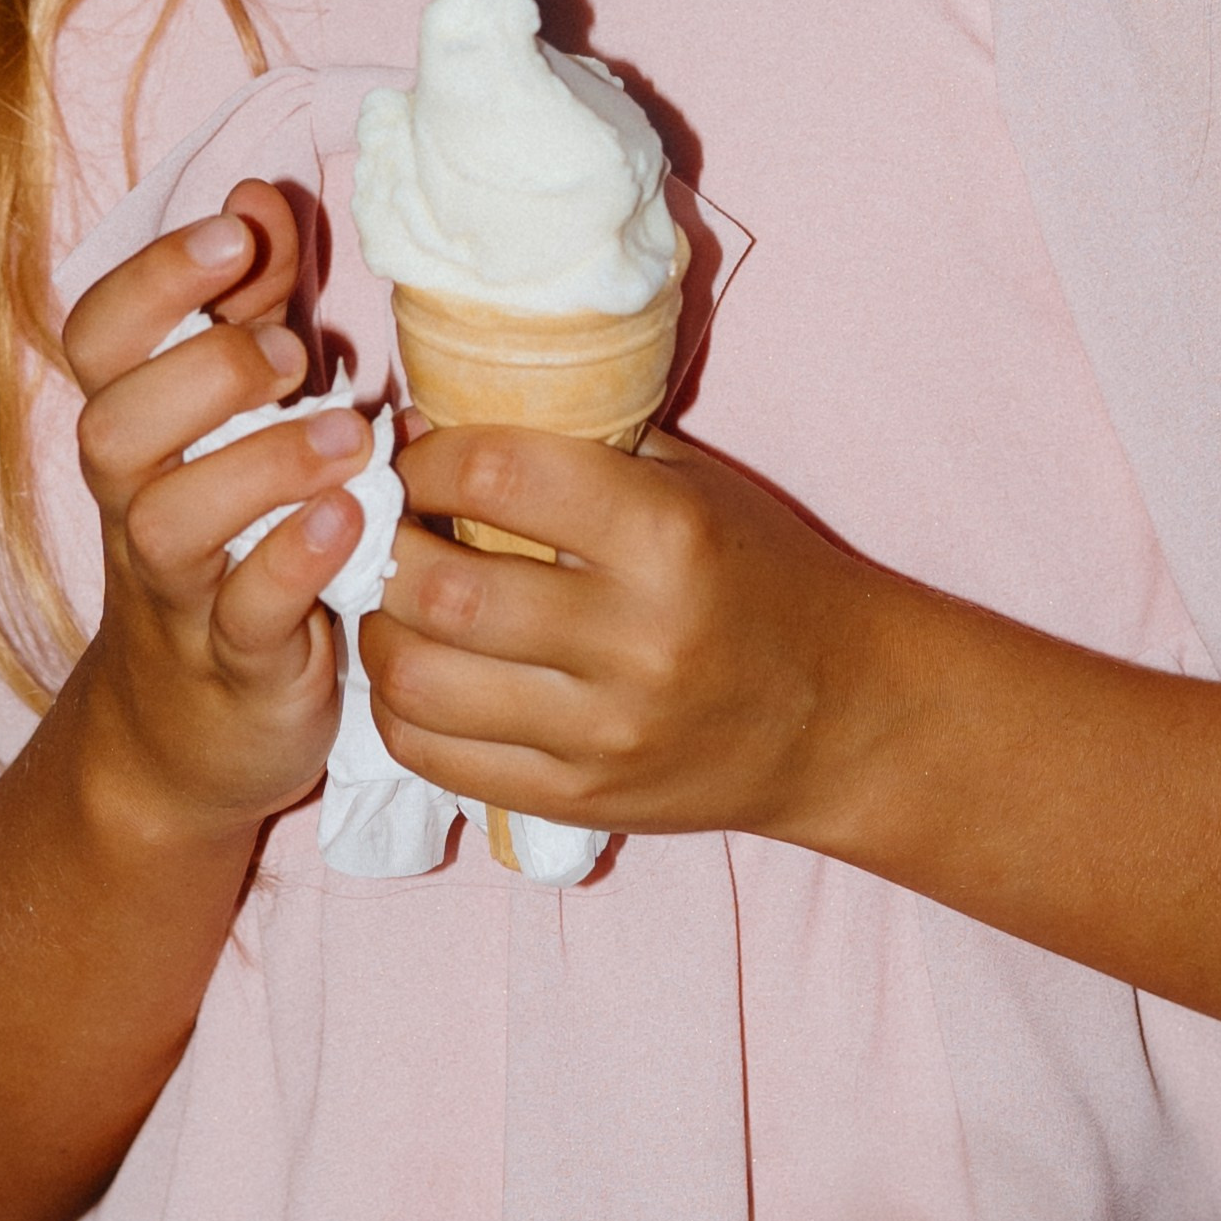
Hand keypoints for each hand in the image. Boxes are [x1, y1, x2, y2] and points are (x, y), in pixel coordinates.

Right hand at [61, 179, 372, 843]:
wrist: (188, 733)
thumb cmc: (234, 535)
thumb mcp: (241, 415)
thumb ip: (250, 306)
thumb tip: (255, 194)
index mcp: (137, 427)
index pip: (94, 336)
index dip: (154, 277)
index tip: (234, 233)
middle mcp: (135, 503)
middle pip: (112, 423)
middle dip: (204, 370)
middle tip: (299, 356)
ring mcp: (178, 590)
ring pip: (167, 521)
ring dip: (263, 464)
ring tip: (350, 437)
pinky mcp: (234, 666)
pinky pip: (244, 616)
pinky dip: (295, 562)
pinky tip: (351, 519)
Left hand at [367, 425, 895, 842]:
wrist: (842, 714)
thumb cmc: (759, 572)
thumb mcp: (689, 484)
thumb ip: (577, 449)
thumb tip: (430, 420)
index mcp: (666, 534)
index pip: (498, 476)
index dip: (427, 459)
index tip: (411, 456)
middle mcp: (634, 637)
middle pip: (443, 587)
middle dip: (384, 546)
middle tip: (379, 525)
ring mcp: (604, 732)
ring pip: (421, 681)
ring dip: (378, 629)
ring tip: (387, 597)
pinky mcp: (580, 799)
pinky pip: (439, 759)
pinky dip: (398, 710)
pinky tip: (413, 668)